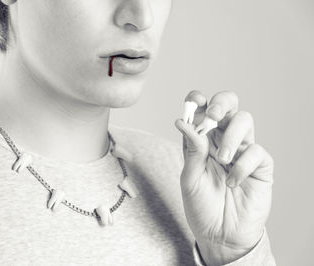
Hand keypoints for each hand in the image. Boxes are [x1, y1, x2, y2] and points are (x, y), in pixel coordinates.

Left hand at [174, 90, 273, 264]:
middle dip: (221, 104)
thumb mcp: (189, 178)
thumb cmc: (202, 206)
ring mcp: (242, 151)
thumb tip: (183, 122)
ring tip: (222, 159)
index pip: (204, 111)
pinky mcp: (260, 166)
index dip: (199, 101)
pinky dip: (242, 165)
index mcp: (203, 141)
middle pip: (229, 106)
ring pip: (245, 120)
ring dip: (231, 136)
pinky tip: (232, 182)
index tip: (194, 101)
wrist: (219, 235)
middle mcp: (223, 141)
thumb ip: (191, 150)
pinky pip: (256, 151)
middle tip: (213, 116)